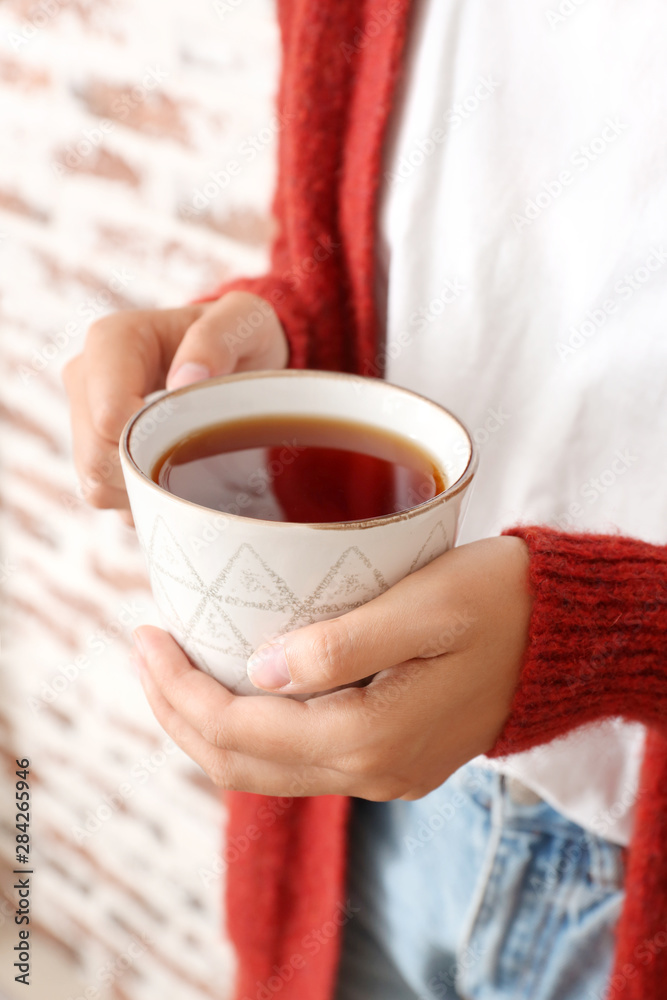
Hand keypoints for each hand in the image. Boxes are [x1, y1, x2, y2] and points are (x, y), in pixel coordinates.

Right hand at [62, 292, 287, 509]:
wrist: (234, 357)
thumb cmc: (237, 335)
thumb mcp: (242, 322)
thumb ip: (216, 340)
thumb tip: (184, 379)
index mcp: (111, 341)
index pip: (109, 416)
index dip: (152, 441)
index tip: (194, 437)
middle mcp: (85, 377)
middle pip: (96, 455)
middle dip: (150, 471)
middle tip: (198, 459)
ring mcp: (83, 415)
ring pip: (95, 482)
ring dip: (145, 490)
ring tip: (187, 465)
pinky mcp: (91, 446)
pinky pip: (104, 494)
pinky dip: (141, 498)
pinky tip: (173, 476)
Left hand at [131, 536, 532, 800]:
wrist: (561, 637)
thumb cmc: (499, 603)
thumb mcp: (425, 604)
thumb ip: (342, 643)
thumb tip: (257, 669)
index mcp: (373, 736)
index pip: (242, 730)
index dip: (179, 690)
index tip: (145, 636)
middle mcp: (372, 771)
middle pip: (240, 764)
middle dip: (176, 711)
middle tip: (143, 648)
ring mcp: (382, 773)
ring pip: (264, 770)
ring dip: (206, 725)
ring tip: (171, 669)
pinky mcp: (390, 758)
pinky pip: (296, 761)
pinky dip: (249, 729)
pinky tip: (235, 686)